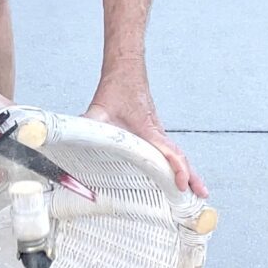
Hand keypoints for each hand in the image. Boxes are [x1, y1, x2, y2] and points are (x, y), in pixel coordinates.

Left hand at [85, 65, 207, 196]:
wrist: (126, 71)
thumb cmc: (117, 89)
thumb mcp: (98, 109)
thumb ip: (84, 123)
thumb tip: (66, 137)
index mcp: (148, 129)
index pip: (168, 152)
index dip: (177, 169)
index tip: (182, 184)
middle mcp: (157, 132)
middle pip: (179, 157)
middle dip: (191, 177)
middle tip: (201, 195)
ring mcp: (158, 132)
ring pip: (177, 154)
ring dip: (188, 171)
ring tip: (197, 191)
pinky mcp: (154, 132)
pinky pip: (169, 150)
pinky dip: (177, 163)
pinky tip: (177, 174)